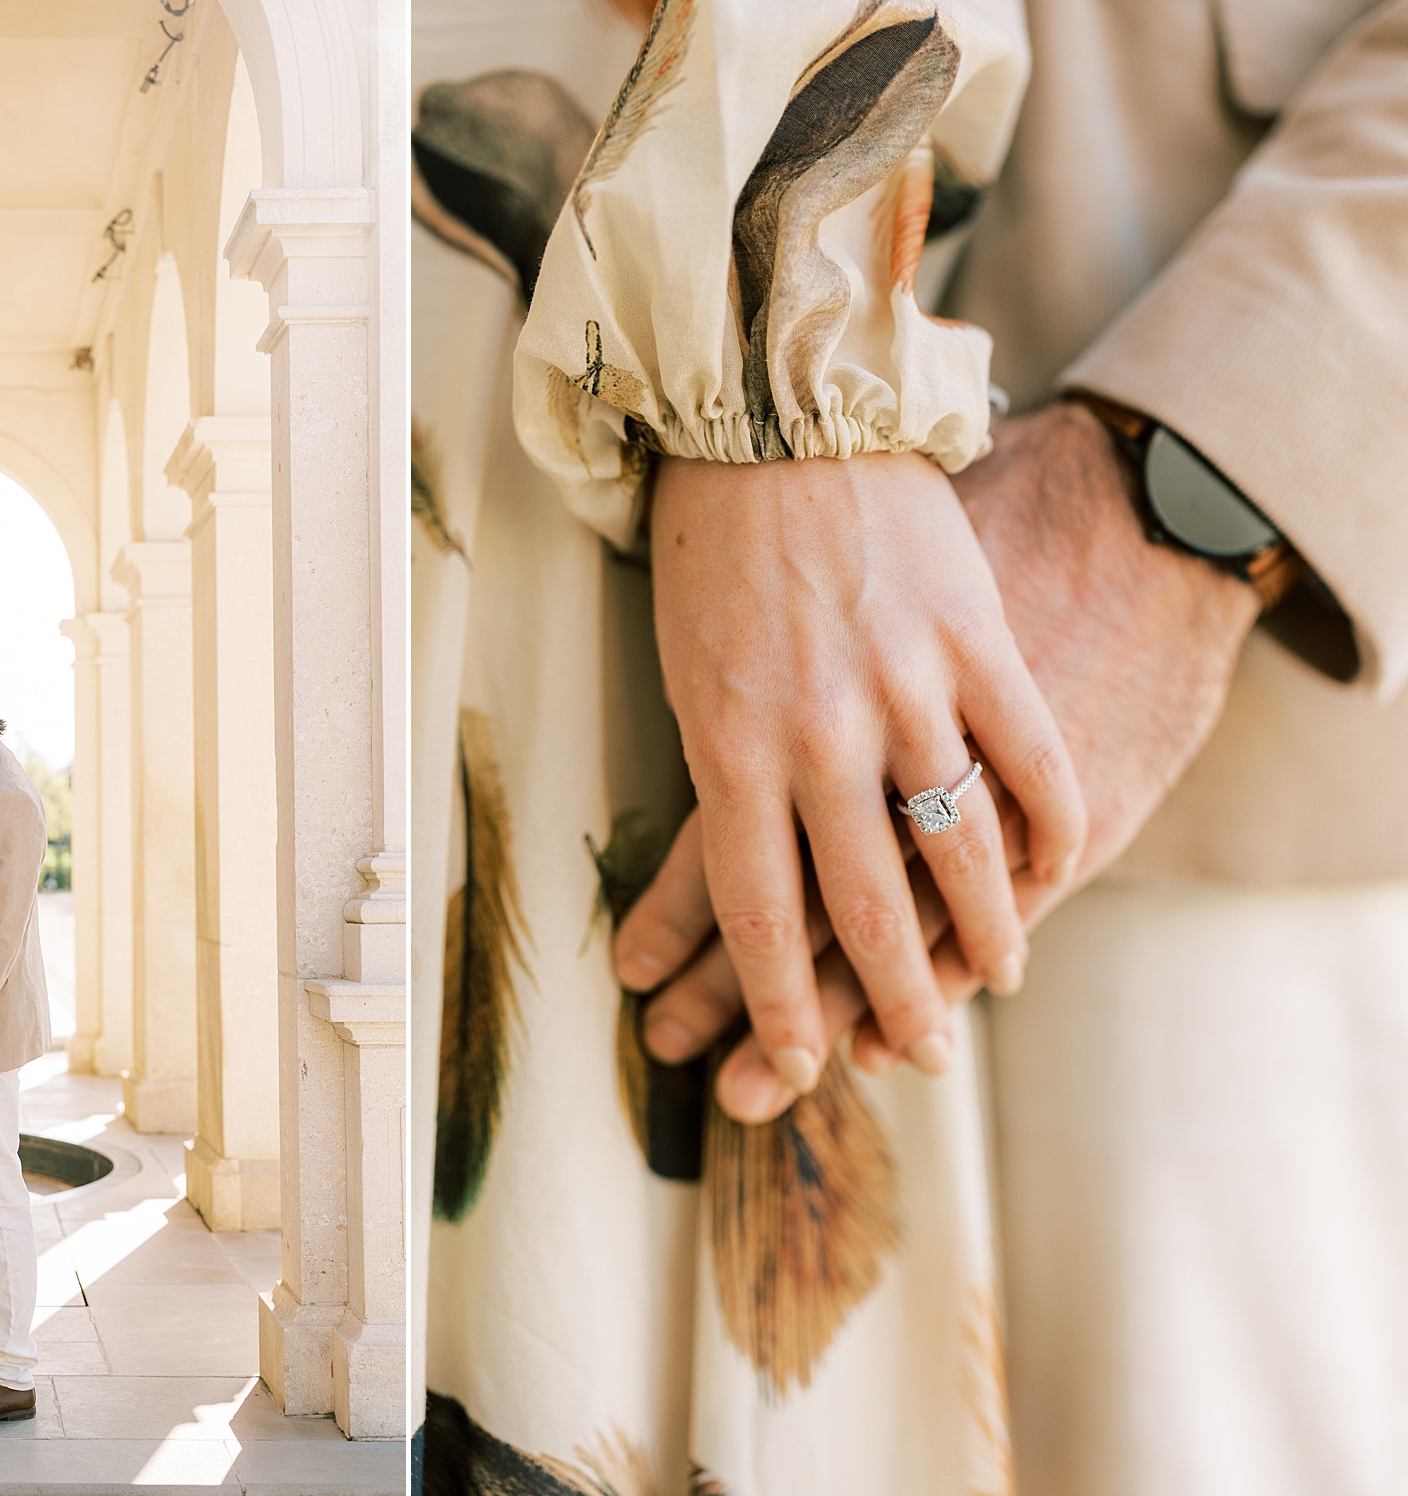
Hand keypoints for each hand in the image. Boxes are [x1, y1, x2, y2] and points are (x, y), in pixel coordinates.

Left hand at [647, 450, 1085, 1093]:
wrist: (779, 414)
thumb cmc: (715, 551)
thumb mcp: (688, 677)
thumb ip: (728, 780)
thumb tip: (742, 881)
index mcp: (727, 748)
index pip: (759, 916)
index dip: (777, 1009)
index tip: (792, 1069)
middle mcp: (818, 736)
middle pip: (862, 909)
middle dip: (889, 1005)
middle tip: (914, 1057)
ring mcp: (906, 689)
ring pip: (956, 851)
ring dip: (981, 936)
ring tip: (995, 982)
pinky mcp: (976, 642)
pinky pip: (1027, 762)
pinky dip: (1044, 831)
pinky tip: (1048, 875)